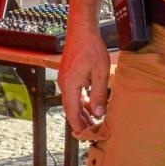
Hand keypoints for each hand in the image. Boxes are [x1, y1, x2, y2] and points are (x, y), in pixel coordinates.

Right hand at [60, 24, 111, 141]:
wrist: (82, 30)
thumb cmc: (91, 48)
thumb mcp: (100, 73)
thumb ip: (99, 94)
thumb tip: (99, 112)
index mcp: (70, 85)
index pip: (72, 111)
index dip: (79, 125)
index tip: (85, 134)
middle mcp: (64, 83)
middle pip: (71, 108)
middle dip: (81, 120)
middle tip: (92, 130)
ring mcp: (65, 78)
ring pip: (72, 100)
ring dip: (82, 110)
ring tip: (93, 119)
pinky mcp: (68, 74)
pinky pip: (73, 92)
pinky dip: (81, 100)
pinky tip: (91, 103)